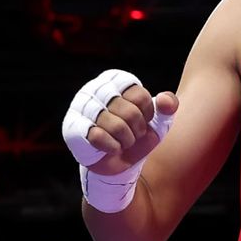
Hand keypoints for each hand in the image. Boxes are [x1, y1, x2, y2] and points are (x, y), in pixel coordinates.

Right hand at [62, 69, 178, 174]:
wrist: (120, 160)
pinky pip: (99, 137)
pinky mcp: (72, 127)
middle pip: (129, 111)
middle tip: (133, 134)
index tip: (143, 119)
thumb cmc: (138, 132)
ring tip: (123, 141)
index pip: (139, 96)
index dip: (147, 114)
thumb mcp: (160, 119)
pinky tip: (110, 147)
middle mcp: (95, 88)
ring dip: (126, 140)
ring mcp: (80, 107)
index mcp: (115, 80)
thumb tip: (163, 100)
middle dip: (137, 129)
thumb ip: (169, 106)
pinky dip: (112, 147)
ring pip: (115, 126)